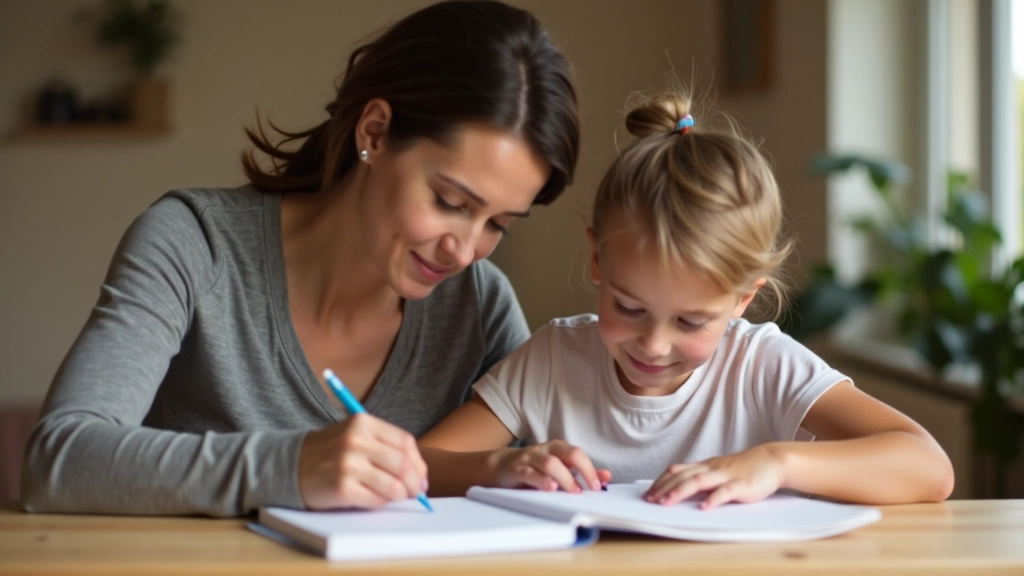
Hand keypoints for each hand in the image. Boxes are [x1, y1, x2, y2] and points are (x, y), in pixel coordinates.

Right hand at [298, 414, 427, 509]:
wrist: (290, 465)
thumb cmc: (330, 452)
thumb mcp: (356, 436)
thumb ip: (385, 447)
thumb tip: (419, 473)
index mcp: (363, 423)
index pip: (405, 442)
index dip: (418, 463)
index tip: (421, 476)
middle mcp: (356, 441)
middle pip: (403, 465)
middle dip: (415, 483)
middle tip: (416, 493)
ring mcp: (348, 465)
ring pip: (393, 486)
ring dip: (400, 496)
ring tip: (397, 497)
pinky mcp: (341, 488)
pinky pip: (376, 500)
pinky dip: (381, 503)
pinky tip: (375, 499)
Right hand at [487, 440, 611, 492]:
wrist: (498, 467)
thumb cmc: (532, 469)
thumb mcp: (558, 469)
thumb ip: (581, 473)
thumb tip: (606, 476)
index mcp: (557, 449)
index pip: (578, 454)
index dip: (590, 470)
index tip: (599, 486)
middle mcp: (545, 450)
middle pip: (569, 453)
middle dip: (584, 470)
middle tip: (591, 489)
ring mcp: (530, 458)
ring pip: (550, 463)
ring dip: (564, 478)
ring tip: (573, 492)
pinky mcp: (516, 469)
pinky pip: (529, 473)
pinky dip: (541, 480)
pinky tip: (550, 489)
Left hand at [644, 444, 785, 508]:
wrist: (772, 460)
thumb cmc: (745, 468)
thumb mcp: (719, 470)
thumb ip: (702, 477)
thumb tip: (681, 488)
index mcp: (706, 466)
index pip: (678, 471)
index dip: (661, 481)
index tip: (648, 492)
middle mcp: (712, 469)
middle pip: (683, 476)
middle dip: (664, 488)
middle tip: (649, 500)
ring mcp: (726, 476)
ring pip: (699, 481)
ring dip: (680, 492)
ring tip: (666, 503)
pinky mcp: (741, 485)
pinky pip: (725, 492)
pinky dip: (713, 500)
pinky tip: (704, 508)